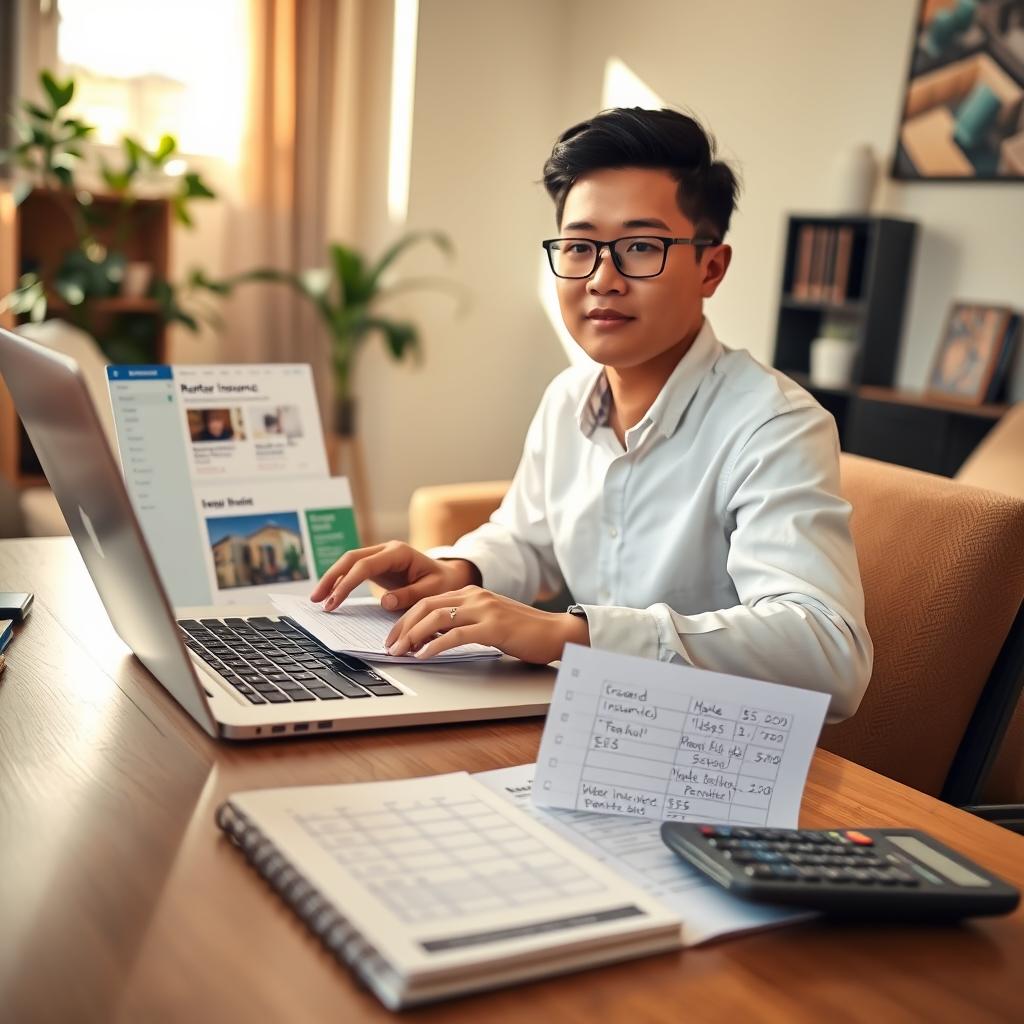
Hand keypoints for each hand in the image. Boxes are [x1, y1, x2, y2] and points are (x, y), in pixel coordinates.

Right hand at [310, 541, 480, 610]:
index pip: (365, 565)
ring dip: (332, 579)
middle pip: (351, 559)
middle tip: (317, 599)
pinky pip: (354, 570)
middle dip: (331, 578)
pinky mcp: (378, 565)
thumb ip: (410, 595)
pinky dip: (341, 581)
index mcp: (399, 552)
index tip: (334, 602)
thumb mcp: (432, 591)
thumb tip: (385, 601)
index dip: (347, 583)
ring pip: (349, 562)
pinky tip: (331, 595)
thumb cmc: (444, 584)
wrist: (450, 577)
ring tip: (317, 599)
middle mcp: (387, 550)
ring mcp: (381, 556)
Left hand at [384, 586, 589, 664]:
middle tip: (390, 646)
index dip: (406, 619)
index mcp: (472, 593)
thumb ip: (463, 624)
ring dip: (413, 636)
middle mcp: (475, 596)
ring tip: (402, 652)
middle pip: (426, 606)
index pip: (428, 601)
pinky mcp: (493, 627)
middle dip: (403, 627)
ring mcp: (484, 609)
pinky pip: (456, 635)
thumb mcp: (488, 623)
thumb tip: (432, 638)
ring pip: (436, 618)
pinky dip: (434, 646)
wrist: (556, 633)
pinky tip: (424, 655)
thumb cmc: (524, 632)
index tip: (394, 637)